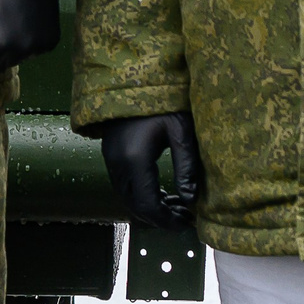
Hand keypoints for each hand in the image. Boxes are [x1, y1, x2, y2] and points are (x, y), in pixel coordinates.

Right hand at [99, 112, 201, 229]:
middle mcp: (118, 163)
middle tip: (185, 218)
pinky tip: (163, 193)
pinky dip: (142, 196)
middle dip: (160, 218)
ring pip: (128, 198)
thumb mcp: (181, 131)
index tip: (186, 224)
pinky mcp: (111, 154)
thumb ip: (187, 167)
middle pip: (135, 206)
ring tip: (179, 206)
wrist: (129, 78)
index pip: (148, 205)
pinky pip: (124, 186)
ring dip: (151, 207)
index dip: (167, 221)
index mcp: (135, 159)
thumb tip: (192, 201)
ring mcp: (111, 159)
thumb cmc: (160, 101)